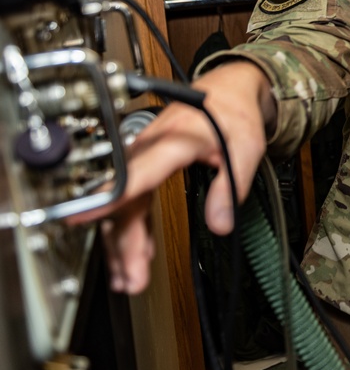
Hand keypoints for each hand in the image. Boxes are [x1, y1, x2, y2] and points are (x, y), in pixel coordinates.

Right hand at [73, 61, 273, 293]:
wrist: (228, 90)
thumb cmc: (233, 112)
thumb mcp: (245, 147)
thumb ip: (231, 186)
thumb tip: (220, 223)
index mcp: (172, 141)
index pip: (136, 174)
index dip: (110, 197)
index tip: (83, 216)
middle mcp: (149, 150)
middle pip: (126, 200)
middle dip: (124, 243)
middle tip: (132, 279)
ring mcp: (144, 158)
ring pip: (125, 206)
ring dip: (125, 243)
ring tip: (130, 278)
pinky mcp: (146, 166)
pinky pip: (132, 201)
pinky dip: (133, 229)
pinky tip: (138, 253)